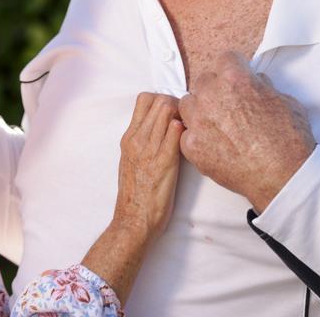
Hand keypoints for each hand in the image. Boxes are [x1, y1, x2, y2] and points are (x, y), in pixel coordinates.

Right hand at [113, 92, 184, 236]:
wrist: (134, 220)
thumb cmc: (135, 194)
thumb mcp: (131, 161)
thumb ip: (142, 143)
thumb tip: (158, 129)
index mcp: (129, 137)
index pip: (144, 99)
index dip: (162, 99)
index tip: (173, 112)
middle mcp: (137, 138)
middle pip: (158, 99)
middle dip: (176, 103)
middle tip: (186, 120)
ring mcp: (150, 148)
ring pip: (167, 110)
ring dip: (183, 114)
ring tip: (190, 131)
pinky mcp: (165, 161)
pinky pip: (176, 132)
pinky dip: (184, 129)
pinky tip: (190, 141)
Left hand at [178, 52, 313, 212]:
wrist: (283, 177)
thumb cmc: (289, 140)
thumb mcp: (285, 100)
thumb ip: (263, 87)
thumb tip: (255, 83)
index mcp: (235, 78)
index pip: (225, 59)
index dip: (234, 69)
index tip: (236, 78)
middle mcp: (211, 95)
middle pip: (204, 81)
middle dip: (216, 90)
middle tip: (229, 106)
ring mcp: (198, 120)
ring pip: (188, 104)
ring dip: (200, 111)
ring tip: (217, 125)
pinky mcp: (192, 145)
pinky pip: (186, 134)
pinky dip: (197, 138)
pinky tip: (213, 145)